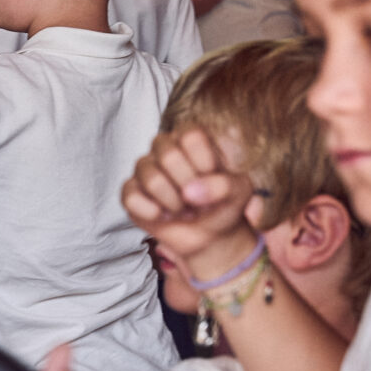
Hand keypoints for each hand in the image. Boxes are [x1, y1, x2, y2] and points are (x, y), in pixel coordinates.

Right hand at [118, 125, 262, 278]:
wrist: (211, 235)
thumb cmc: (224, 204)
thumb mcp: (239, 192)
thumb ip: (223, 185)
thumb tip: (190, 192)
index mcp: (192, 138)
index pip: (190, 136)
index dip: (204, 161)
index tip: (213, 177)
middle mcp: (165, 147)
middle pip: (168, 155)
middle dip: (188, 185)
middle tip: (199, 199)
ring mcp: (145, 169)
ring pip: (151, 178)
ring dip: (174, 203)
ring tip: (185, 210)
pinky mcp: (131, 192)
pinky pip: (132, 198)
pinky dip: (152, 212)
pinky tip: (164, 216)